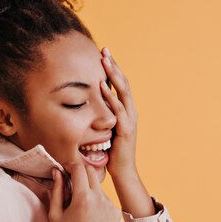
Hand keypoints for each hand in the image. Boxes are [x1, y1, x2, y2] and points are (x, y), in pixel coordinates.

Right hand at [48, 163, 119, 221]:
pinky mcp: (116, 213)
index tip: (65, 168)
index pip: (79, 169)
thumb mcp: (55, 214)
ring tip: (79, 207)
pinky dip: (96, 201)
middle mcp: (99, 199)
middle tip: (71, 180)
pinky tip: (90, 216)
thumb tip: (57, 172)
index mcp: (83, 198)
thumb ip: (56, 190)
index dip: (70, 165)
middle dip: (80, 172)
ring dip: (88, 189)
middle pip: (91, 172)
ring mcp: (110, 206)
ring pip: (98, 187)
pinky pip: (105, 199)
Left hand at [100, 47, 138, 179]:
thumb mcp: (106, 129)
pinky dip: (111, 97)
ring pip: (123, 92)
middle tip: (104, 49)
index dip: (113, 69)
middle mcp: (131, 112)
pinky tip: (102, 86)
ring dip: (114, 76)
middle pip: (124, 83)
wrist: (123, 172)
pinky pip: (118, 110)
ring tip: (105, 61)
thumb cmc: (112, 152)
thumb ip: (102, 116)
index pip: (121, 85)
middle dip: (114, 65)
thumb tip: (89, 105)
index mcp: (126, 111)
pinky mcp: (126, 130)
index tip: (104, 54)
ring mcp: (130, 120)